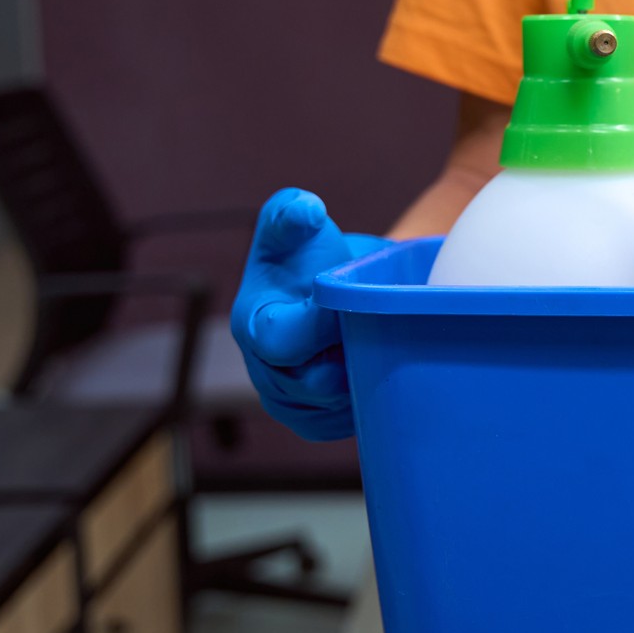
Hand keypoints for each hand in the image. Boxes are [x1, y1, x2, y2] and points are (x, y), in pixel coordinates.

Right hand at [230, 189, 387, 441]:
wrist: (330, 285)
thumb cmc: (306, 252)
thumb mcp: (294, 222)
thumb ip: (292, 211)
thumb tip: (307, 210)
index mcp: (254, 323)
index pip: (281, 340)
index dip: (319, 326)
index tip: (351, 304)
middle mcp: (264, 370)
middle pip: (315, 384)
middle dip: (352, 357)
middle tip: (378, 327)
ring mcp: (289, 402)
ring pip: (337, 408)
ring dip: (365, 377)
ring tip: (377, 340)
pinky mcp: (317, 421)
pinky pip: (350, 422)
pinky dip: (372, 398)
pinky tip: (379, 366)